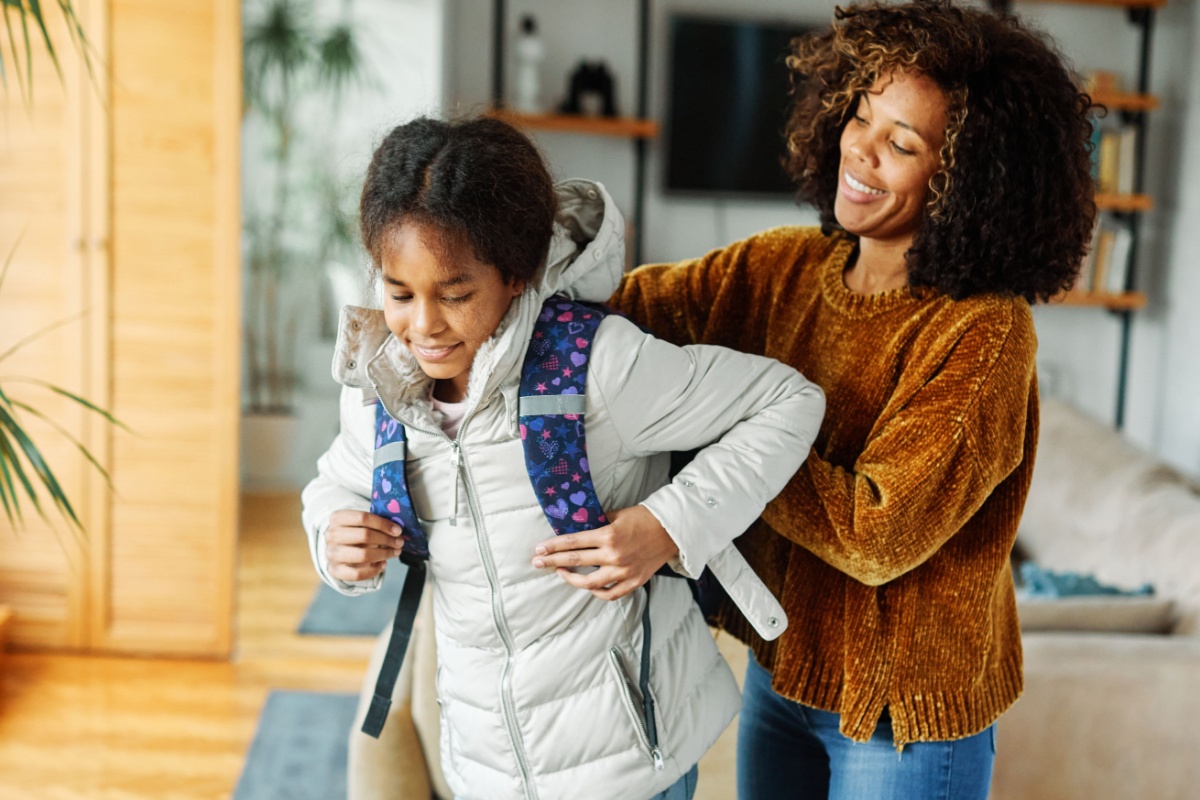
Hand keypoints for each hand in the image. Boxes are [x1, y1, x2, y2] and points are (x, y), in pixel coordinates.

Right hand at [324, 509, 405, 582]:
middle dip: (386, 539)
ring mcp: (332, 553)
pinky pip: (358, 573)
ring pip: (363, 555)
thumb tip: (396, 529)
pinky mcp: (335, 570)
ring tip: (394, 552)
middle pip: (365, 535)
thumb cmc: (354, 532)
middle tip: (399, 542)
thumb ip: (375, 523)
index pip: (363, 518)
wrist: (337, 548)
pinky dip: (374, 570)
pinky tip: (383, 564)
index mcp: (337, 518)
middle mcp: (331, 535)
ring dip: (384, 554)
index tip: (398, 530)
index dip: (383, 524)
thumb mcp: (360, 523)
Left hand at [531, 505, 679, 600]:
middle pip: (575, 561)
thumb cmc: (643, 518)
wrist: (671, 530)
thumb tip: (574, 529)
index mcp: (608, 536)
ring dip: (570, 578)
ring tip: (560, 572)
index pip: (573, 543)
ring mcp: (624, 572)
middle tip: (537, 562)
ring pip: (589, 583)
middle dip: (552, 561)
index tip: (539, 549)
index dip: (553, 546)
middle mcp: (614, 556)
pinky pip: (609, 594)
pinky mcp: (634, 582)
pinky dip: (595, 592)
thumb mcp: (617, 514)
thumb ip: (596, 524)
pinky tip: (587, 586)